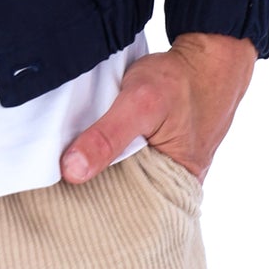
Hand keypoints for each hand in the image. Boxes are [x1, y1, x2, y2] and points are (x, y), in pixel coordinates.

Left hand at [59, 31, 257, 185]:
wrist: (209, 57)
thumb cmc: (180, 81)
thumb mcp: (140, 103)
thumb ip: (107, 136)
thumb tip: (71, 172)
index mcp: (173, 190)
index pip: (121, 210)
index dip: (88, 202)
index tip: (59, 190)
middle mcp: (172, 186)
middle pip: (120, 195)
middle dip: (92, 186)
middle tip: (59, 173)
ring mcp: (166, 168)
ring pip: (123, 177)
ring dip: (101, 167)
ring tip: (74, 156)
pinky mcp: (159, 150)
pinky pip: (129, 159)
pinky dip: (112, 151)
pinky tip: (95, 141)